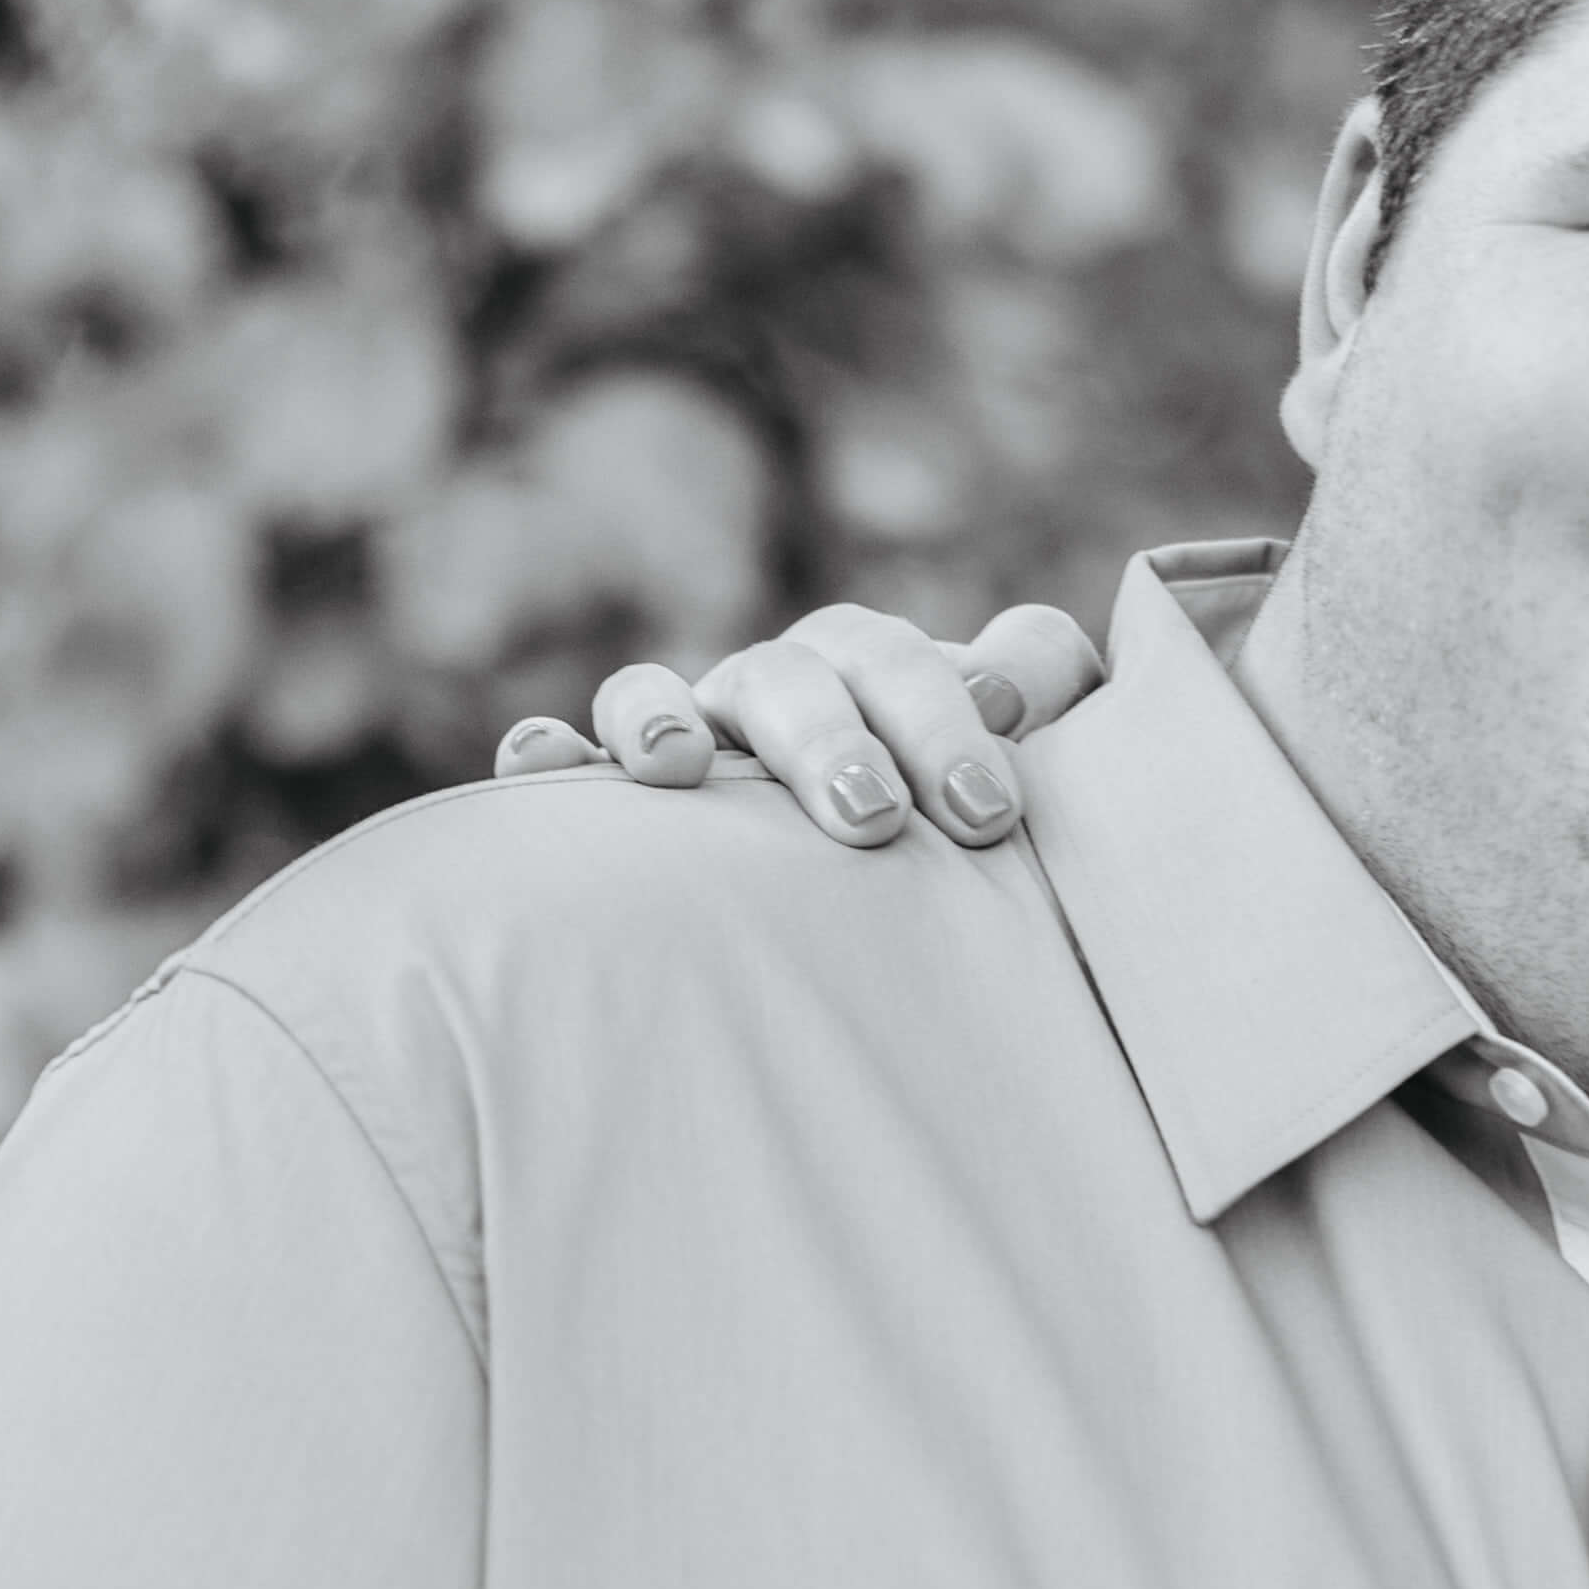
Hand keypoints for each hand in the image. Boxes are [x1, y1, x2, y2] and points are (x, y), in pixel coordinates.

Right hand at [491, 597, 1108, 846]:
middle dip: (831, 735)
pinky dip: (549, 752)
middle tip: (873, 821)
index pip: (904, 659)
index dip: (947, 714)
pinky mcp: (610, 803)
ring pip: (662, 690)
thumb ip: (1046, 704)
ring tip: (679, 769)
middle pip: (795, 670)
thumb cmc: (960, 841)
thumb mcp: (1028, 785)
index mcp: (878, 678)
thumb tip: (1024, 680)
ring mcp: (692, 739)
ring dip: (666, 716)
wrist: (888, 928)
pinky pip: (562, 761)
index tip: (987, 812)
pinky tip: (542, 764)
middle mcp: (780, 694)